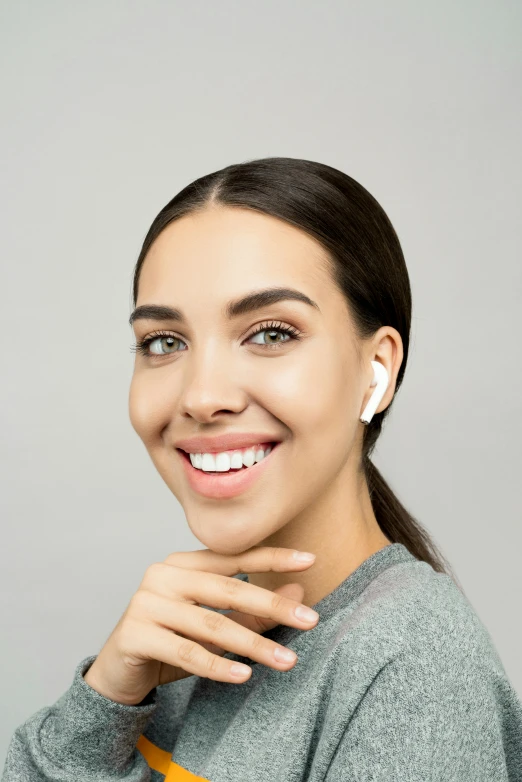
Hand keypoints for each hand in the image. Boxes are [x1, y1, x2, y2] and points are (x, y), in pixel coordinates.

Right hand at [83, 546, 318, 704]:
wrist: (116, 675)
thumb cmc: (170, 644)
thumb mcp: (215, 629)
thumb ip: (253, 613)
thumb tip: (299, 591)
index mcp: (182, 564)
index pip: (234, 556)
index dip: (272, 558)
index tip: (309, 560)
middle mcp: (163, 575)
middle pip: (227, 589)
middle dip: (272, 605)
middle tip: (310, 619)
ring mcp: (146, 603)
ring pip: (210, 624)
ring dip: (253, 645)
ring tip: (286, 660)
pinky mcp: (134, 634)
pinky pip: (185, 651)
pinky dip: (217, 665)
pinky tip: (243, 675)